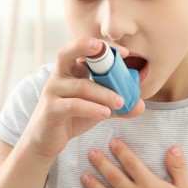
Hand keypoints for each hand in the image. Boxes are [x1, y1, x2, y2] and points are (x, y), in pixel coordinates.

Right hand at [21, 38, 144, 158]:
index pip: (84, 49)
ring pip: (81, 86)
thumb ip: (117, 105)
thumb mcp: (97, 108)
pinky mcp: (51, 109)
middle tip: (110, 53)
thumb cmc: (71, 118)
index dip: (103, 47)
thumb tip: (141, 105)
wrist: (46, 140)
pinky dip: (92, 108)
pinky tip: (106, 113)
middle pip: (66, 52)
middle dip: (86, 46)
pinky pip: (73, 105)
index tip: (125, 53)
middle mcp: (58, 76)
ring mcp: (52, 91)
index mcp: (69, 69)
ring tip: (121, 102)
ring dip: (104, 93)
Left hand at [81, 138, 187, 187]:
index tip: (112, 141)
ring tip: (84, 177)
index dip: (121, 151)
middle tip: (90, 153)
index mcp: (150, 186)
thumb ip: (178, 167)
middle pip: (114, 178)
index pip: (132, 164)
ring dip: (94, 187)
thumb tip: (173, 147)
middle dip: (101, 163)